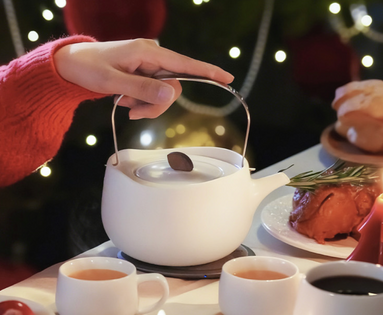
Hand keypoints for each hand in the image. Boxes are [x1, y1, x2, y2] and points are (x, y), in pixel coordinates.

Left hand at [54, 39, 233, 118]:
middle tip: (133, 111)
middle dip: (156, 105)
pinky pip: (154, 94)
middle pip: (173, 87)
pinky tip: (125, 100)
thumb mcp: (113, 81)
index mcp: (148, 52)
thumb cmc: (89, 68)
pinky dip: (142, 103)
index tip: (227, 78)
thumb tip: (172, 93)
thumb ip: (143, 88)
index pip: (185, 64)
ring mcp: (149, 66)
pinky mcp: (145, 74)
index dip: (207, 72)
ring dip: (146, 105)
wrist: (73, 64)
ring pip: (163, 94)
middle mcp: (153, 57)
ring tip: (124, 103)